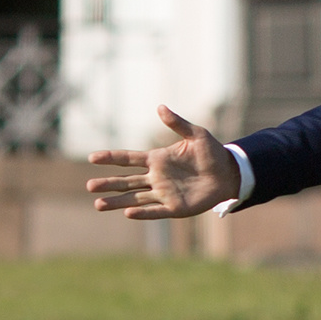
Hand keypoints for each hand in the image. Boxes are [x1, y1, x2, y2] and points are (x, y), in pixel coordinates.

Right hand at [85, 105, 239, 219]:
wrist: (230, 174)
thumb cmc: (213, 153)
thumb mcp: (197, 135)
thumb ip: (178, 123)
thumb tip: (160, 107)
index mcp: (157, 159)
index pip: (128, 158)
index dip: (111, 157)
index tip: (92, 157)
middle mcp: (156, 177)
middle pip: (126, 182)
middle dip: (108, 184)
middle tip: (90, 186)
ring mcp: (164, 193)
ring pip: (135, 198)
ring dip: (117, 202)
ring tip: (98, 205)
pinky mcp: (176, 207)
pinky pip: (156, 211)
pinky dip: (143, 212)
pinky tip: (128, 213)